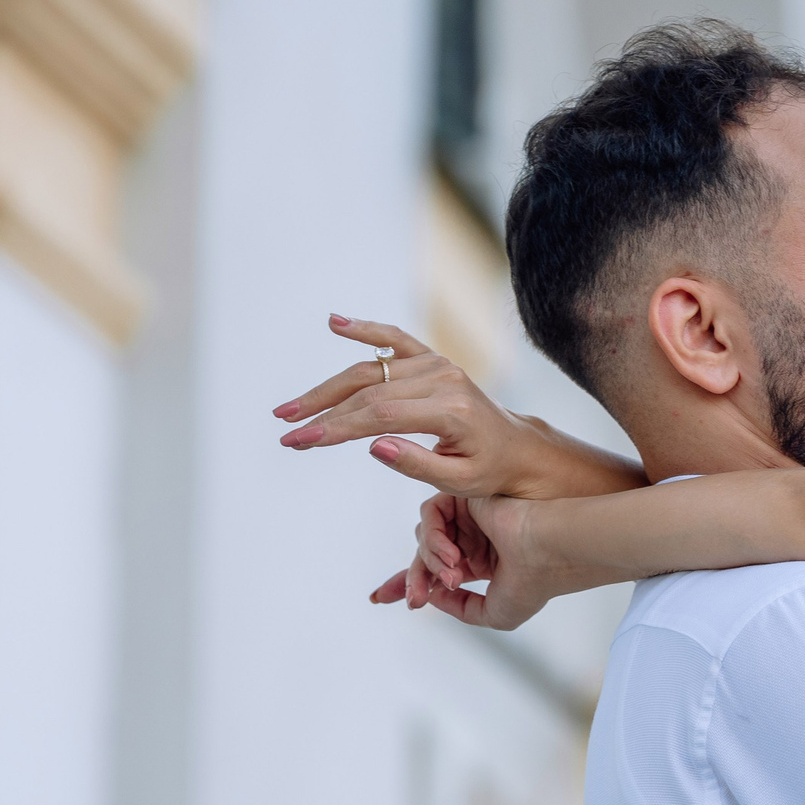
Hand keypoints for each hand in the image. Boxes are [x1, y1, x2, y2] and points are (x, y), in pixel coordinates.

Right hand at [273, 315, 639, 498]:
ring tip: (291, 408)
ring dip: (328, 388)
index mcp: (452, 409)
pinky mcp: (433, 361)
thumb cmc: (490, 472)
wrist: (518, 450)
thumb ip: (417, 464)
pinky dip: (366, 330)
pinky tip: (335, 323)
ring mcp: (438, 365)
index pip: (380, 415)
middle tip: (286, 429)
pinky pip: (395, 340)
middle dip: (322, 411)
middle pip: (368, 390)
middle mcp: (444, 378)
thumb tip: (372, 445)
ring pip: (371, 370)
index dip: (336, 428)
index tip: (299, 441)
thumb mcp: (459, 481)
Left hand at [370, 494, 605, 631]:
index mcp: (484, 563)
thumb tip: (436, 596)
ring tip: (452, 577)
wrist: (553, 547)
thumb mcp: (499, 614)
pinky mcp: (465, 497)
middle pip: (425, 556)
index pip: (439, 572)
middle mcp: (474, 540)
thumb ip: (464, 611)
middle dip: (413, 579)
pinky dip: (436, 539)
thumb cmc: (537, 581)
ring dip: (431, 564)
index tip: (382, 598)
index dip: (413, 583)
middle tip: (411, 600)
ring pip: (426, 539)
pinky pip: (432, 517)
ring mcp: (469, 519)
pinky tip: (453, 555)